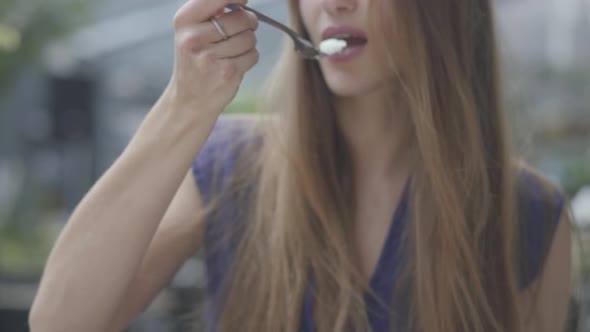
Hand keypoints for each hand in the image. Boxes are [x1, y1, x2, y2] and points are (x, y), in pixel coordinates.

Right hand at [164, 0, 258, 115]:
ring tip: (234, 50)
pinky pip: (253, 55)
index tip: (243, 1)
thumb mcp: (192, 32)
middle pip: (240, 18)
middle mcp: (193, 38)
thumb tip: (241, 1)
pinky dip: (250, 58)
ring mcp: (209, 57)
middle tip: (244, 28)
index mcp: (184, 21)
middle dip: (249, 22)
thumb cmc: (196, 60)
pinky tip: (236, 63)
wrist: (190, 100)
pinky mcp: (226, 73)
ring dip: (249, 42)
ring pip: (249, 37)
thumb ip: (212, 12)